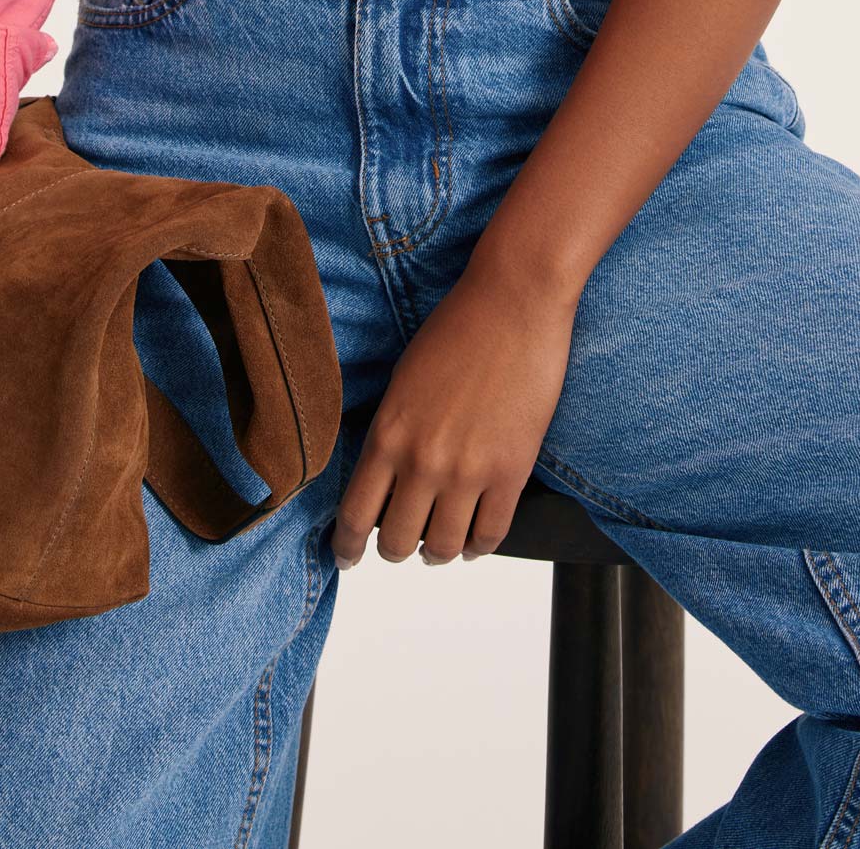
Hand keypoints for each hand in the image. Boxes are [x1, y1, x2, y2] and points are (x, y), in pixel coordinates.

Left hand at [331, 262, 579, 568]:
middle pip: (395, 542)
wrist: (513, 303)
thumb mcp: (402, 380)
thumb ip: (391, 432)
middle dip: (393, 551)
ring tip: (438, 546)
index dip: (347, 547)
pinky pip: (490, 536)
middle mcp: (422, 461)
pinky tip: (473, 540)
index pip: (355, 515)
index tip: (347, 557)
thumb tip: (385, 479)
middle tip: (400, 545)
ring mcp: (468, 471)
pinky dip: (477, 546)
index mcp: (388, 434)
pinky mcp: (512, 472)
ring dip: (436, 554)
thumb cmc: (457, 329)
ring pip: (441, 549)